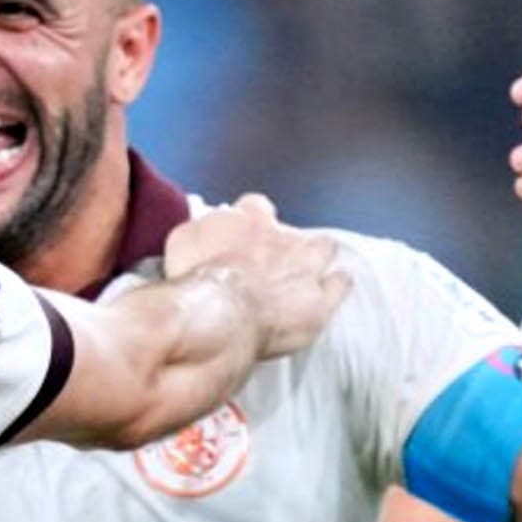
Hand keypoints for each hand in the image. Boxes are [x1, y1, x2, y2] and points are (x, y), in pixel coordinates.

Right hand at [162, 194, 349, 359]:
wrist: (221, 315)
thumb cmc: (197, 279)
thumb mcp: (181, 241)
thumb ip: (199, 230)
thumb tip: (204, 227)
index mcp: (250, 218)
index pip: (255, 206)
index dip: (249, 220)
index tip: (242, 233)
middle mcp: (283, 237)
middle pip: (293, 230)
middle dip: (287, 243)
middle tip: (271, 261)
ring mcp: (306, 268)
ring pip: (323, 249)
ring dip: (317, 258)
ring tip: (307, 271)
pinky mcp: (319, 301)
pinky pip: (339, 285)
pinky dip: (337, 286)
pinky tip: (333, 288)